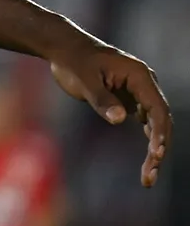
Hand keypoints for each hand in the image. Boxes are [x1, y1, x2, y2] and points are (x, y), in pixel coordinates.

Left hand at [49, 36, 171, 186]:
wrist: (64, 49)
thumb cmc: (73, 61)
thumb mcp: (84, 79)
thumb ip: (101, 99)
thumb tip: (120, 119)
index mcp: (139, 76)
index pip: (158, 109)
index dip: (160, 133)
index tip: (156, 154)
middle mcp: (145, 84)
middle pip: (161, 121)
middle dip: (159, 149)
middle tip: (149, 176)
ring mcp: (139, 93)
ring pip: (155, 124)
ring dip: (154, 149)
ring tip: (148, 177)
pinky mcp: (130, 99)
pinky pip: (145, 122)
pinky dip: (147, 140)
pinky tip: (148, 160)